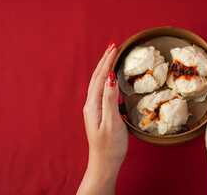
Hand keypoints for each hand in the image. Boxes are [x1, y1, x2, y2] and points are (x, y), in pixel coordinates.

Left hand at [77, 41, 127, 194]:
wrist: (105, 162)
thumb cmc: (111, 145)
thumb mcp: (112, 122)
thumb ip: (110, 99)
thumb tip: (110, 77)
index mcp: (93, 104)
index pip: (100, 77)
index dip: (107, 61)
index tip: (115, 46)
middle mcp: (91, 104)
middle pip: (97, 76)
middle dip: (104, 59)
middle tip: (113, 45)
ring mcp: (95, 108)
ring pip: (99, 82)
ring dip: (105, 67)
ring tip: (113, 56)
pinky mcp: (100, 112)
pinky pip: (103, 89)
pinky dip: (108, 78)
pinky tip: (113, 77)